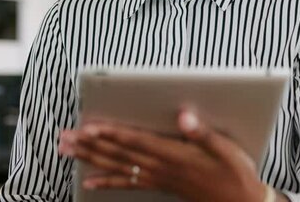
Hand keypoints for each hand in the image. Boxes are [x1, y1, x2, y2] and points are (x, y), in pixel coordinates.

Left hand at [58, 109, 268, 201]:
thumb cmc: (235, 173)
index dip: (112, 134)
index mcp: (176, 155)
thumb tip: (183, 115)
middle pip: (119, 154)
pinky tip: (88, 182)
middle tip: (65, 137)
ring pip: (117, 167)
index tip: (90, 127)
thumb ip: (203, 133)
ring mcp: (158, 178)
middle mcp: (162, 167)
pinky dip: (106, 182)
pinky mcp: (160, 185)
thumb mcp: (226, 149)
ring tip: (68, 151)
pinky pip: (127, 184)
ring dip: (91, 158)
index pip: (137, 141)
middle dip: (90, 144)